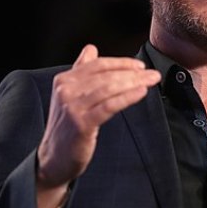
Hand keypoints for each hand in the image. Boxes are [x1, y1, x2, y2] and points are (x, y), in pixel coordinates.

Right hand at [37, 44, 160, 190]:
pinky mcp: (81, 123)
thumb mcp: (69, 95)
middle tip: (153, 74)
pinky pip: (109, 106)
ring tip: (150, 82)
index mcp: (64, 80)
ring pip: (109, 88)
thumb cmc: (67, 128)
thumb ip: (80, 71)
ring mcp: (73, 107)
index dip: (121, 63)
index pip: (98, 64)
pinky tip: (140, 93)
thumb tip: (90, 49)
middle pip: (106, 75)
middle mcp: (66, 90)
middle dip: (133, 73)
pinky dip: (127, 97)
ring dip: (134, 83)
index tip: (140, 66)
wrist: (53, 158)